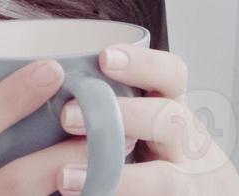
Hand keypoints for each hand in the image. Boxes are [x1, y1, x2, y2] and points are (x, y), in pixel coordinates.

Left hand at [57, 45, 238, 195]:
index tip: (104, 57)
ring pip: (163, 179)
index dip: (143, 64)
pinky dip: (119, 195)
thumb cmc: (163, 164)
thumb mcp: (152, 133)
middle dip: (122, 116)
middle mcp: (189, 146)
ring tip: (64, 178)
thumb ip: (116, 114)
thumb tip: (49, 89)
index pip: (172, 76)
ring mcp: (189, 184)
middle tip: (67, 115)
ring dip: (117, 178)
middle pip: (169, 120)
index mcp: (176, 115)